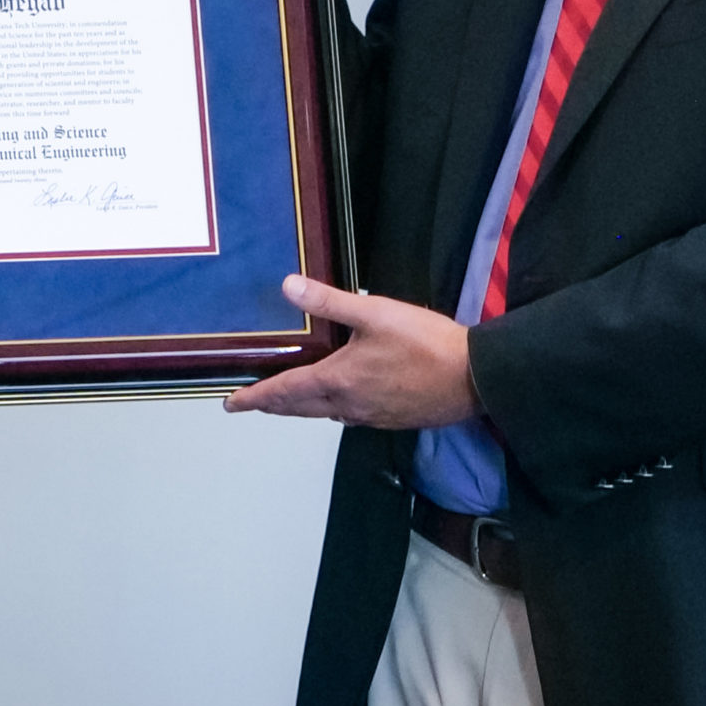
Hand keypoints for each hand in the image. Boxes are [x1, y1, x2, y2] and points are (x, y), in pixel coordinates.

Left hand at [222, 276, 477, 427]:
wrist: (474, 379)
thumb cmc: (425, 344)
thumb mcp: (376, 313)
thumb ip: (329, 300)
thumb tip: (287, 286)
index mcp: (337, 380)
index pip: (284, 392)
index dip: (254, 398)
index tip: (231, 404)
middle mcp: (348, 405)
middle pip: (299, 408)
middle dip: (273, 405)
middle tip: (253, 402)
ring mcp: (371, 416)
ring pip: (324, 415)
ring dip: (301, 408)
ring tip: (288, 399)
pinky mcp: (391, 419)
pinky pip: (349, 417)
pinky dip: (331, 409)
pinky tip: (339, 401)